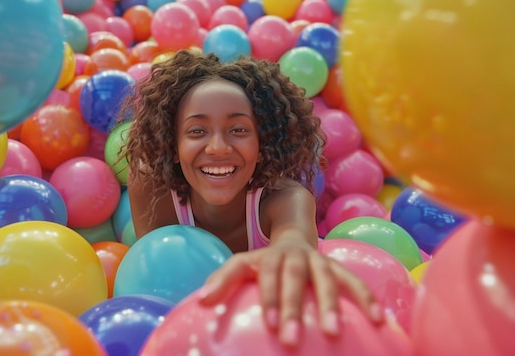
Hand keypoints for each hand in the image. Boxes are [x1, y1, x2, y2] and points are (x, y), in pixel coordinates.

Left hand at [198, 242, 382, 346]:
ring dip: (330, 304)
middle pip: (294, 276)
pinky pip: (354, 281)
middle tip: (291, 339)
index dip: (267, 295)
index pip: (264, 271)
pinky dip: (366, 297)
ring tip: (333, 332)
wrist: (293, 240)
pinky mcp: (338, 267)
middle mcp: (294, 255)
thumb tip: (200, 301)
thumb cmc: (264, 265)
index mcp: (267, 256)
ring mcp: (318, 260)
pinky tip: (378, 319)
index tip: (269, 324)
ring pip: (327, 277)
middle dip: (293, 306)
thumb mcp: (242, 267)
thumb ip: (222, 280)